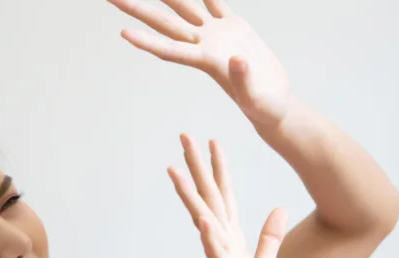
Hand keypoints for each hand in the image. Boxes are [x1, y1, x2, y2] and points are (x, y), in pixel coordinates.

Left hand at [108, 0, 291, 124]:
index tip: (124, 33)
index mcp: (206, 62)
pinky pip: (215, 1)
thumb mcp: (254, 98)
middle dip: (137, 8)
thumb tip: (236, 60)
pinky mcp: (234, 26)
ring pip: (185, 6)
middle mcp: (205, 45)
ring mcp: (217, 33)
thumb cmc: (263, 107)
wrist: (275, 102)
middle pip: (164, 22)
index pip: (170, 50)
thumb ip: (243, 80)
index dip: (147, 41)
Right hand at [169, 134, 287, 257]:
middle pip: (208, 198)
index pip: (223, 195)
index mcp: (231, 239)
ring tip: (176, 168)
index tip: (212, 140)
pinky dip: (210, 237)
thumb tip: (280, 207)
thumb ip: (269, 236)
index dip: (218, 168)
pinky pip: (217, 255)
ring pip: (204, 220)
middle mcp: (222, 244)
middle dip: (196, 166)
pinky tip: (203, 220)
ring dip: (191, 194)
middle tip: (183, 135)